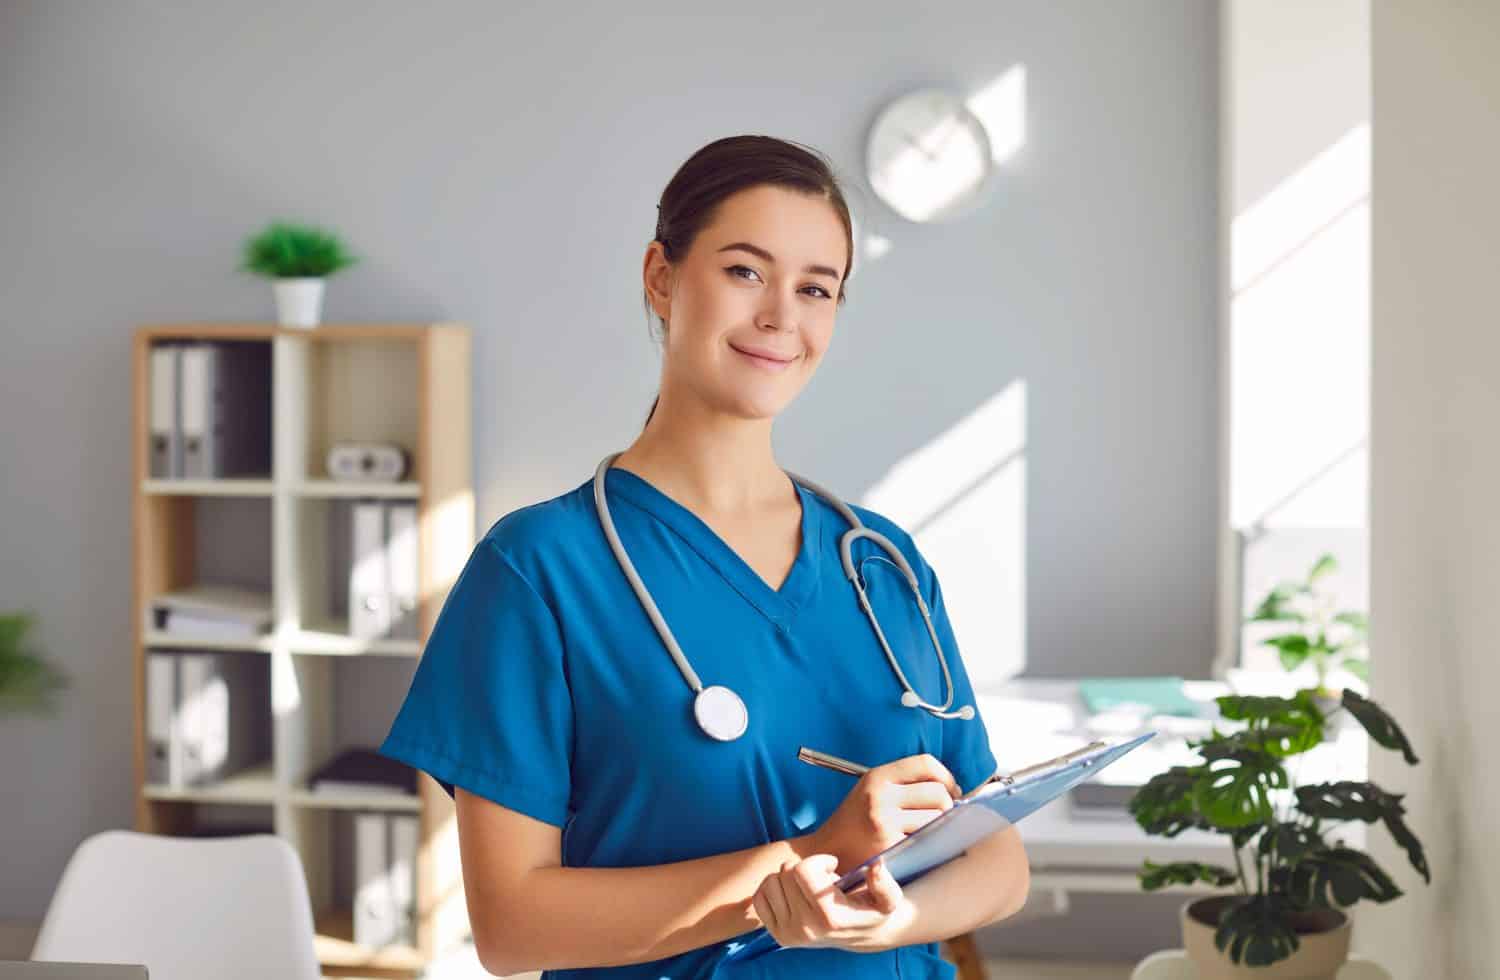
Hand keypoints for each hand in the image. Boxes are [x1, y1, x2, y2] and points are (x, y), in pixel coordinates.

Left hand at [752, 855, 914, 951]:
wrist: (861, 935)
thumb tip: (876, 865)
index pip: (803, 871)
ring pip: (771, 881)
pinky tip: (793, 893)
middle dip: (805, 867)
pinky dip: (773, 888)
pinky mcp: (776, 934)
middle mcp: (806, 929)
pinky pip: (759, 897)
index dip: (819, 860)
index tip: (832, 865)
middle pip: (786, 871)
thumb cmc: (873, 909)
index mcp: (830, 918)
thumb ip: (884, 882)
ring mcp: (788, 934)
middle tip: (822, 879)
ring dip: (788, 877)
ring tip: (809, 887)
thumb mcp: (888, 898)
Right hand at [805, 753, 959, 873]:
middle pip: (938, 793)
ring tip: (931, 831)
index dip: (947, 776)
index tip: (952, 790)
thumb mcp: (872, 790)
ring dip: (941, 827)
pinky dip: (931, 844)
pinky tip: (922, 846)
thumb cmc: (854, 821)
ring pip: (937, 818)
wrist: (827, 851)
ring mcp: (884, 823)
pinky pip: (926, 841)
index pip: (926, 764)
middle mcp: (880, 796)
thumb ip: (904, 783)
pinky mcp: (889, 848)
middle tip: (943, 816)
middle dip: (948, 805)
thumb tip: (951, 789)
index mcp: (878, 776)